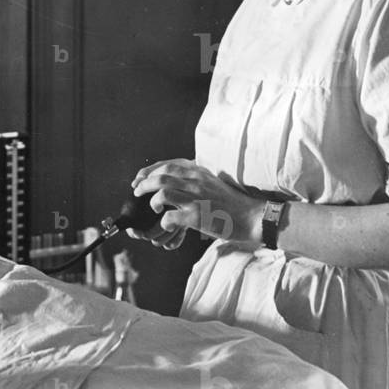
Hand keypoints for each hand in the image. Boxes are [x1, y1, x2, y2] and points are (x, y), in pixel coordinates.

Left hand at [130, 158, 261, 245]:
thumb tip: (174, 180)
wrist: (252, 217)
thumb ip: (195, 178)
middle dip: (143, 184)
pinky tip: (166, 224)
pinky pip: (170, 216)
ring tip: (154, 209)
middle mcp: (196, 182)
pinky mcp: (197, 216)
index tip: (138, 179)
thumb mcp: (212, 182)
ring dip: (152, 201)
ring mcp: (196, 199)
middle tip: (136, 193)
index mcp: (199, 172)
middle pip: (160, 176)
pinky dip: (163, 221)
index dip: (148, 171)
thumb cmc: (231, 203)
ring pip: (162, 192)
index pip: (167, 164)